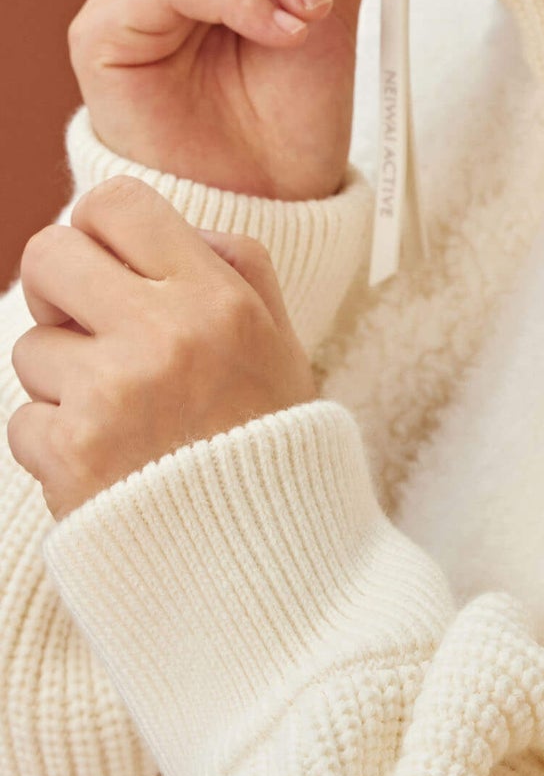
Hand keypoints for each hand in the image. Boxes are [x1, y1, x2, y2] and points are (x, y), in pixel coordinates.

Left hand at [8, 177, 317, 521]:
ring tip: (125, 426)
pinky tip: (111, 471)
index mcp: (219, 302)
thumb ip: (240, 275)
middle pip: (46, 255)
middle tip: (88, 333)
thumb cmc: (275, 455)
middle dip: (57, 292)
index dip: (99, 229)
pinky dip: (58, 449)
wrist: (273, 572)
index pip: (118, 203)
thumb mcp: (285, 350)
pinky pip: (24, 422)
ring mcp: (112, 397)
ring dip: (64, 386)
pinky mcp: (71, 457)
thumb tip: (182, 231)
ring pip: (31, 350)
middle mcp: (164, 338)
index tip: (110, 269)